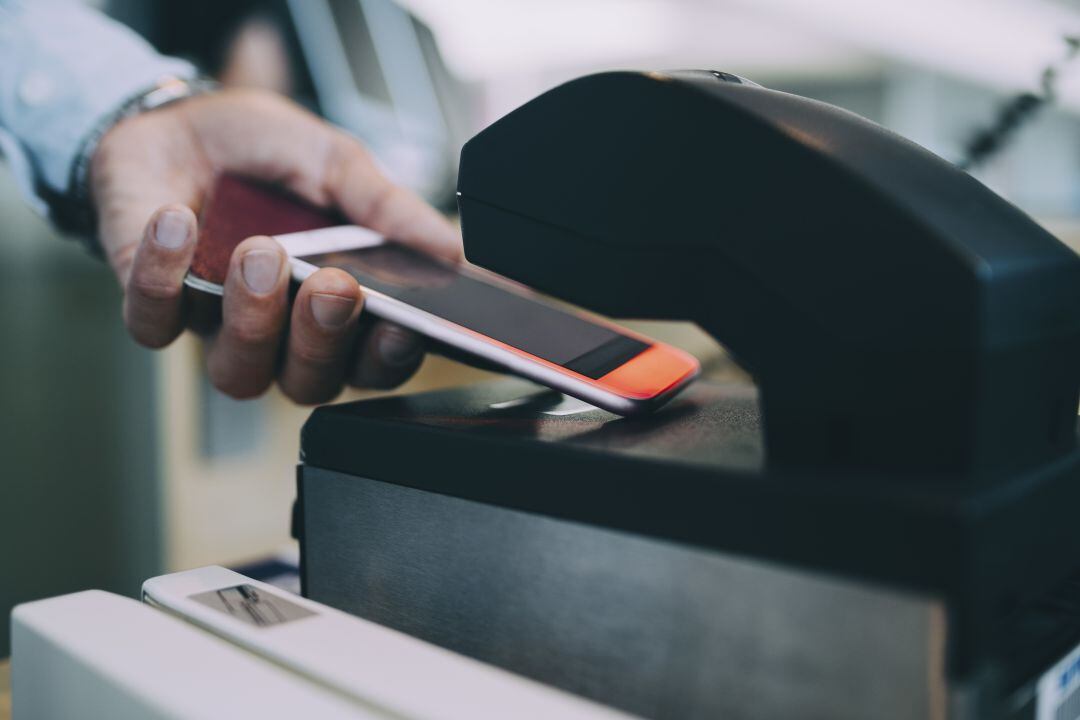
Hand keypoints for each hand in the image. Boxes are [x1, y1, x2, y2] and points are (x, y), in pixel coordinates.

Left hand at [90, 88, 461, 402]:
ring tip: (259, 251)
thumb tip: (451, 250)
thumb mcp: (337, 163)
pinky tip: (178, 222)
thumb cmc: (264, 153)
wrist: (177, 122)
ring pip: (239, 372)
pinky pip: (156, 321)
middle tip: (333, 285)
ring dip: (254, 318)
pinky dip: (164, 274)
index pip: (374, 362)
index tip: (402, 327)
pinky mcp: (154, 306)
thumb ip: (389, 209)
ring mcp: (218, 326)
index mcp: (339, 309)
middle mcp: (284, 334)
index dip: (389, 358)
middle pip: (312, 382)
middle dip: (324, 340)